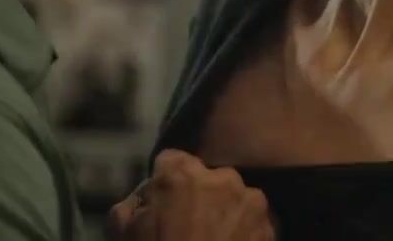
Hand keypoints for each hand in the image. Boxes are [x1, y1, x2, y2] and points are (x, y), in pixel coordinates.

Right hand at [108, 150, 274, 240]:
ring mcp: (252, 202)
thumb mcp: (121, 230)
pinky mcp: (270, 228)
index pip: (172, 158)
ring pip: (237, 197)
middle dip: (201, 194)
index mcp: (182, 175)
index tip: (165, 198)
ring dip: (227, 211)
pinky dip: (246, 232)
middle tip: (191, 224)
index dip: (166, 179)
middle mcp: (222, 178)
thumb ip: (136, 199)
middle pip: (209, 177)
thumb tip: (150, 192)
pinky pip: (255, 221)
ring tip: (214, 239)